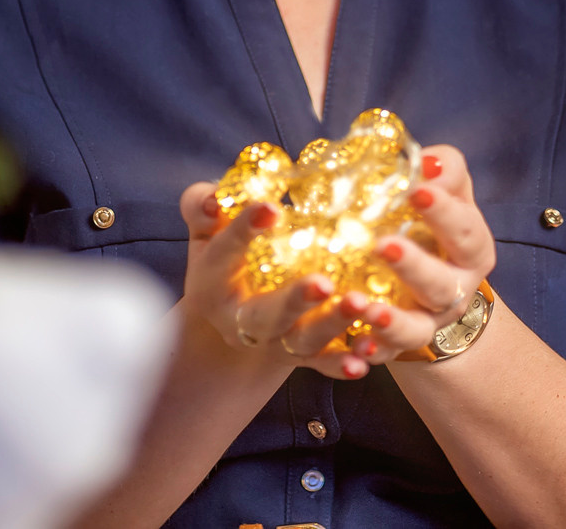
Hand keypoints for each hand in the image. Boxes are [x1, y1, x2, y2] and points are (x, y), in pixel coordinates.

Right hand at [178, 181, 375, 379]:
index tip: (270, 208)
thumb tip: (214, 199)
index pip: (226, 252)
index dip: (244, 230)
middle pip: (266, 315)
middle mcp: (240, 321)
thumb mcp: (207, 229)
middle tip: (323, 282)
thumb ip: (201, 206)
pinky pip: (322, 364)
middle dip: (295, 300)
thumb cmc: (226, 257)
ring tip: (360, 303)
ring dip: (332, 326)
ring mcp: (273, 342)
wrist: (233, 315)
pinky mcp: (302, 357)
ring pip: (301, 340)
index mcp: (213, 282)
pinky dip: (341, 365)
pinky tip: (364, 361)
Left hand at [345, 145, 497, 364]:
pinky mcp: (399, 347)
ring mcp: (428, 322)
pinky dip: (373, 352)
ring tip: (365, 306)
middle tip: (382, 245)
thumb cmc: (433, 224)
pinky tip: (356, 347)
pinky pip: (388, 355)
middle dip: (414, 266)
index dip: (444, 212)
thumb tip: (428, 161)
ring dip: (392, 321)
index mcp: (471, 249)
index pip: (464, 230)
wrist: (429, 282)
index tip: (417, 188)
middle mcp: (454, 290)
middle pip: (440, 284)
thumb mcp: (447, 191)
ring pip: (416, 328)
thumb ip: (443, 170)